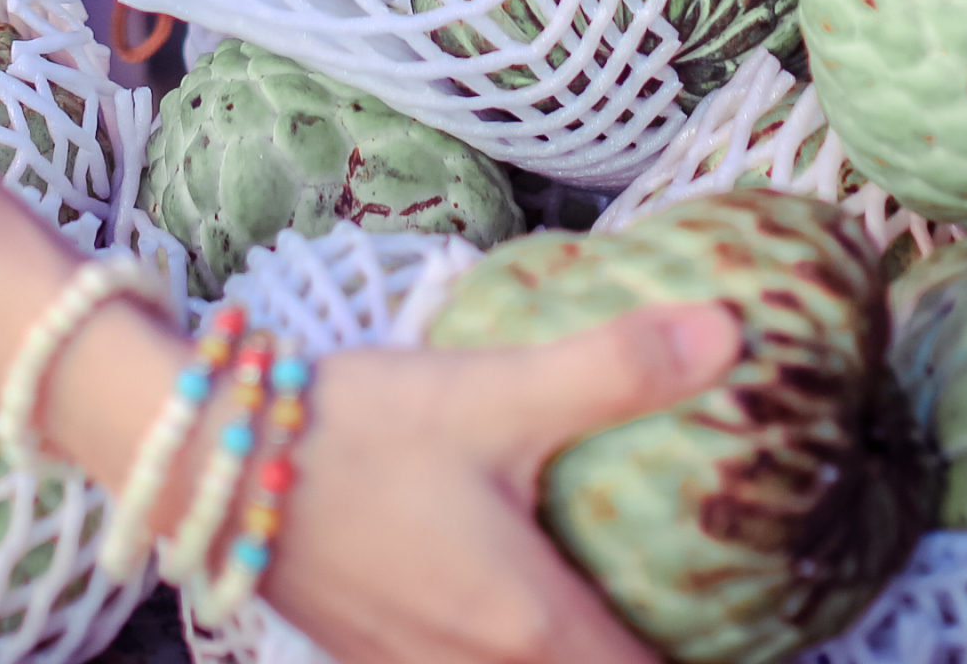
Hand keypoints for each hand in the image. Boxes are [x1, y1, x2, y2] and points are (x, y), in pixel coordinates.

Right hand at [264, 301, 740, 663]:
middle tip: (690, 613)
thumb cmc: (358, 430)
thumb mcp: (495, 390)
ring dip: (574, 653)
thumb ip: (616, 368)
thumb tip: (730, 335)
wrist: (214, 461)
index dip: (702, 662)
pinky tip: (510, 599)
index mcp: (528, 628)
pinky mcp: (372, 657)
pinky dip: (506, 652)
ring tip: (613, 611)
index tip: (752, 628)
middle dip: (638, 656)